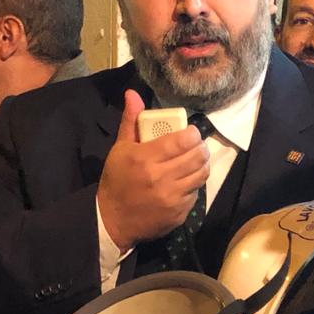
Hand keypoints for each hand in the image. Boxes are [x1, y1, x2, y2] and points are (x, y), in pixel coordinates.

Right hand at [97, 90, 209, 250]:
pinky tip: (184, 181)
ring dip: (201, 165)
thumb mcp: (120, 149)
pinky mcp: (179, 213)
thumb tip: (133, 94)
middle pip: (197, 156)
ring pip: (201, 174)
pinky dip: (193, 185)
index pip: (182, 140)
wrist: (112, 220)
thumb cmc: (116, 180)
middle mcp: (161, 178)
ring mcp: (172, 198)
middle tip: (196, 145)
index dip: (192, 134)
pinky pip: (196, 193)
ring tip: (194, 161)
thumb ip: (131, 121)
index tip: (190, 132)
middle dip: (200, 147)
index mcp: (145, 158)